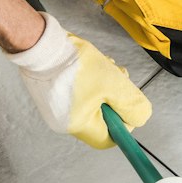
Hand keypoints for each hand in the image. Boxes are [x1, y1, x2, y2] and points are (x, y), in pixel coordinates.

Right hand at [7, 13, 151, 147]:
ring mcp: (55, 108)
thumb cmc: (76, 65)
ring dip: (106, 86)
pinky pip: (78, 94)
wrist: (41, 43)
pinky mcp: (51, 93)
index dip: (124, 123)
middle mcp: (64, 122)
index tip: (128, 103)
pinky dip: (91, 82)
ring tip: (107, 65)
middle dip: (115, 98)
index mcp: (78, 125)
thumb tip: (140, 117)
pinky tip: (93, 64)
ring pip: (92, 102)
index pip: (109, 139)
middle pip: (101, 118)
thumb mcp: (114, 84)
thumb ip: (131, 104)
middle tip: (120, 77)